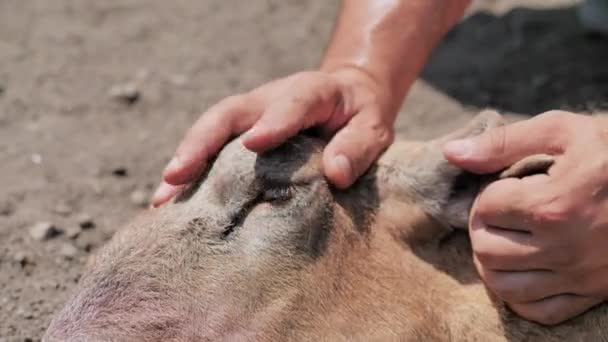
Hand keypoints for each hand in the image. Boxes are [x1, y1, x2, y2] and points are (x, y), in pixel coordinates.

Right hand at [151, 68, 394, 206]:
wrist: (345, 96)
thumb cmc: (359, 116)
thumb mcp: (374, 128)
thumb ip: (358, 147)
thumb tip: (335, 174)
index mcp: (310, 92)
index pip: (290, 103)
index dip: (273, 122)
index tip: (254, 143)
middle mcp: (270, 99)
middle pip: (229, 114)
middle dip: (201, 143)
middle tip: (176, 175)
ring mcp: (250, 115)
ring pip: (210, 131)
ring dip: (184, 161)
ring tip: (162, 200)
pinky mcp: (239, 133)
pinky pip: (211, 148)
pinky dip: (190, 173)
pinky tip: (170, 202)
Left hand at [443, 111, 607, 324]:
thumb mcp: (564, 131)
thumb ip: (504, 143)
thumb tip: (452, 153)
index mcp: (553, 205)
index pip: (485, 207)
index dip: (488, 194)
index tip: (504, 187)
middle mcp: (564, 246)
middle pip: (485, 250)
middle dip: (482, 228)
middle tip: (498, 215)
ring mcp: (580, 275)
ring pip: (503, 286)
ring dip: (493, 262)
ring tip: (505, 240)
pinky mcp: (594, 293)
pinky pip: (539, 311)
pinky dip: (520, 295)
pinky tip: (524, 270)